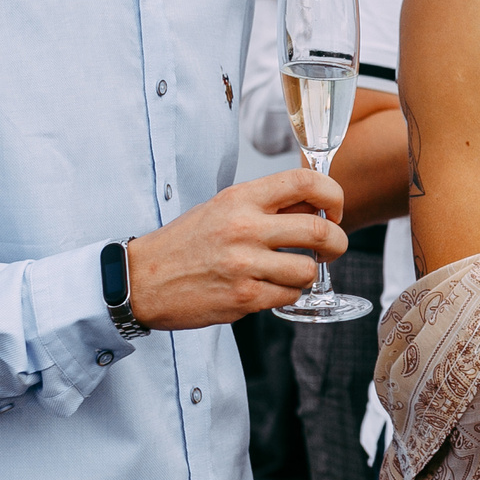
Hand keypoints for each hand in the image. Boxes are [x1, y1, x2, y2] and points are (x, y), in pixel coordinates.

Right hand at [127, 168, 347, 328]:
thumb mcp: (222, 207)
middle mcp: (245, 228)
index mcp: (241, 198)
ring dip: (307, 273)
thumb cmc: (185, 242)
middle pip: (320, 231)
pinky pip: (289, 295)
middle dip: (337, 242)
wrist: (142, 279)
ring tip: (289, 271)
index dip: (333, 194)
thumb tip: (315, 208)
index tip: (334, 210)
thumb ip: (266, 206)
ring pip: (308, 270)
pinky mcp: (244, 297)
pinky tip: (269, 287)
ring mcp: (245, 265)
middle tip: (331, 248)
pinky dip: (287, 293)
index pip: (305, 181)